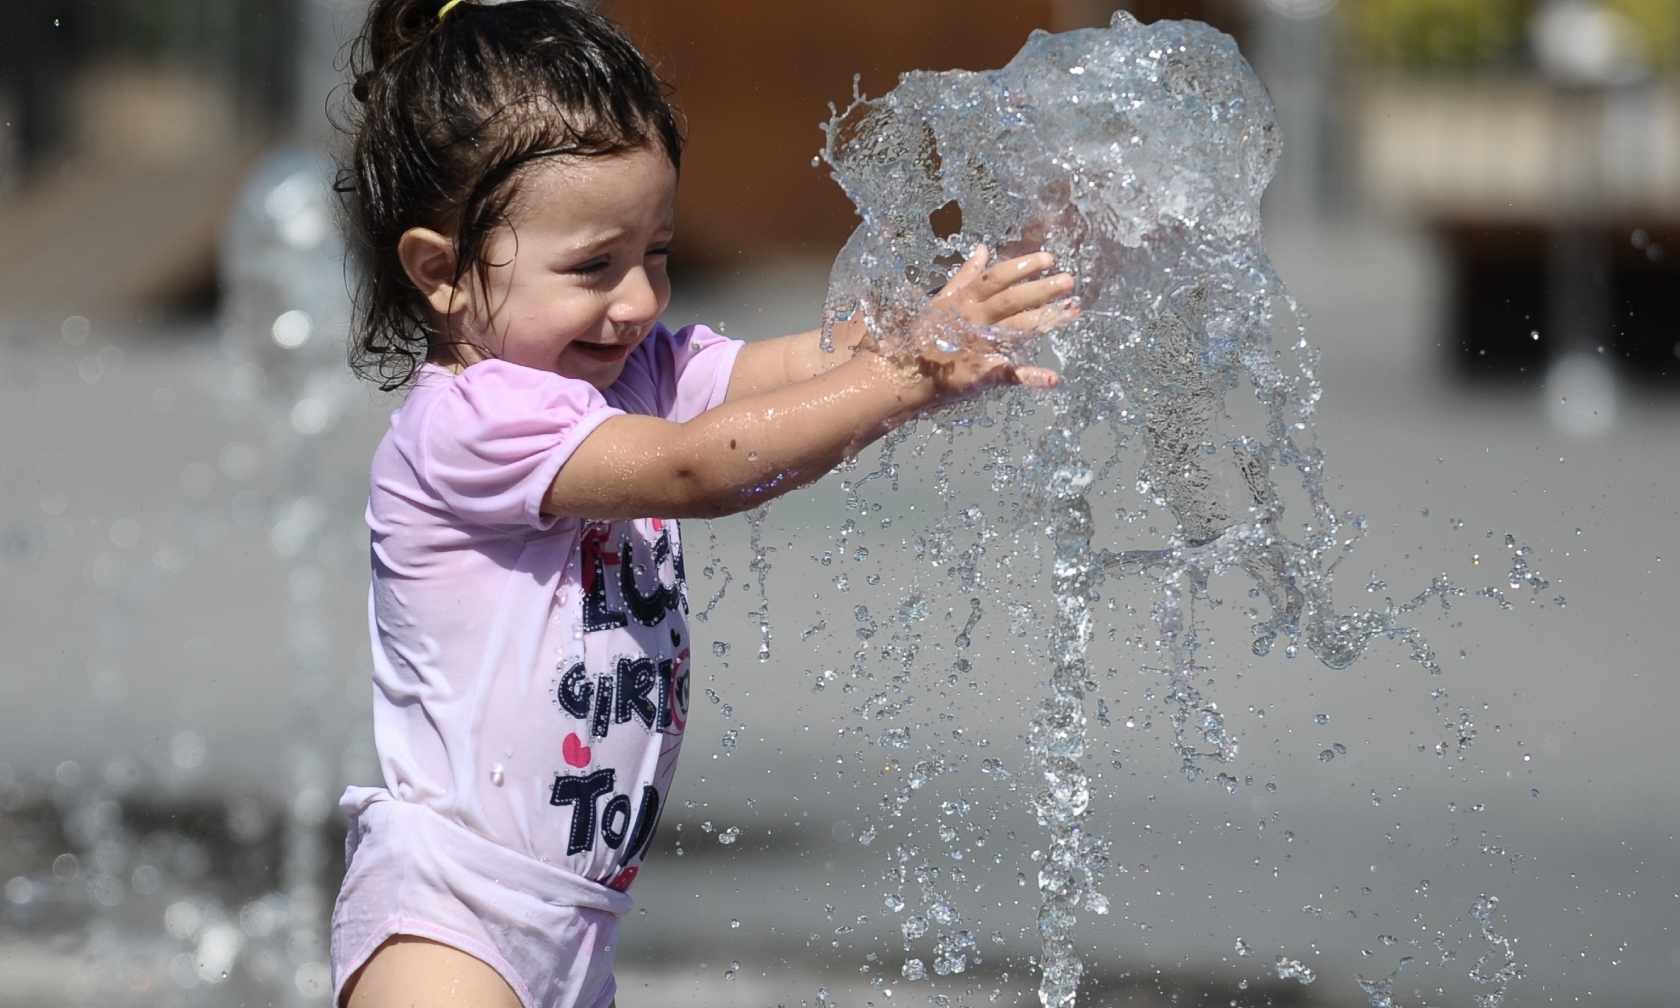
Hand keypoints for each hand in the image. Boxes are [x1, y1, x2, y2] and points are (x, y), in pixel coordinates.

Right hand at [908, 245, 1075, 394]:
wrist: (906, 372)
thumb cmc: (925, 334)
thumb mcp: (942, 299)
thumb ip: (966, 275)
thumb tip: (983, 249)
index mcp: (965, 300)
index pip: (996, 278)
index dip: (1021, 267)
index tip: (1047, 259)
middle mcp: (975, 320)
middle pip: (1011, 301)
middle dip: (1040, 290)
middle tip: (1068, 281)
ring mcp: (980, 346)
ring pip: (1017, 330)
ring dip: (1046, 321)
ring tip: (1073, 312)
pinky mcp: (982, 373)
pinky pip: (1010, 375)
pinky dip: (1031, 378)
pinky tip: (1052, 379)